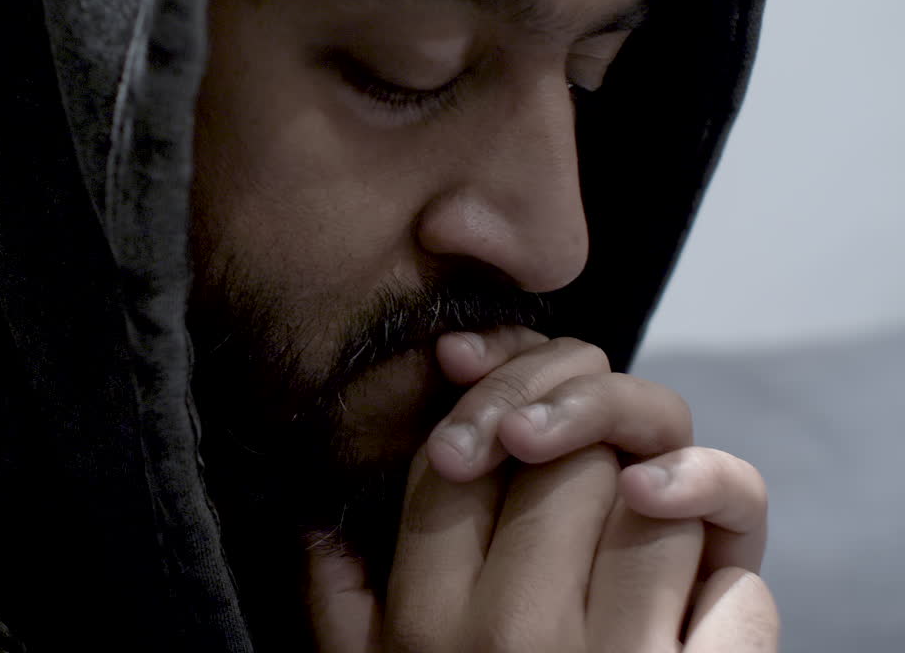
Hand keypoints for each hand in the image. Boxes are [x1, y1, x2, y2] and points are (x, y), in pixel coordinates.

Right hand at [305, 327, 777, 651]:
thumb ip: (338, 610)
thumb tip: (315, 524)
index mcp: (426, 625)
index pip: (453, 462)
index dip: (489, 419)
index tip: (515, 430)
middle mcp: (511, 634)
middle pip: (562, 461)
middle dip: (583, 448)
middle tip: (591, 467)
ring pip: (655, 506)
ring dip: (662, 514)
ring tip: (643, 545)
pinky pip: (736, 591)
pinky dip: (730, 596)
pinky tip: (699, 621)